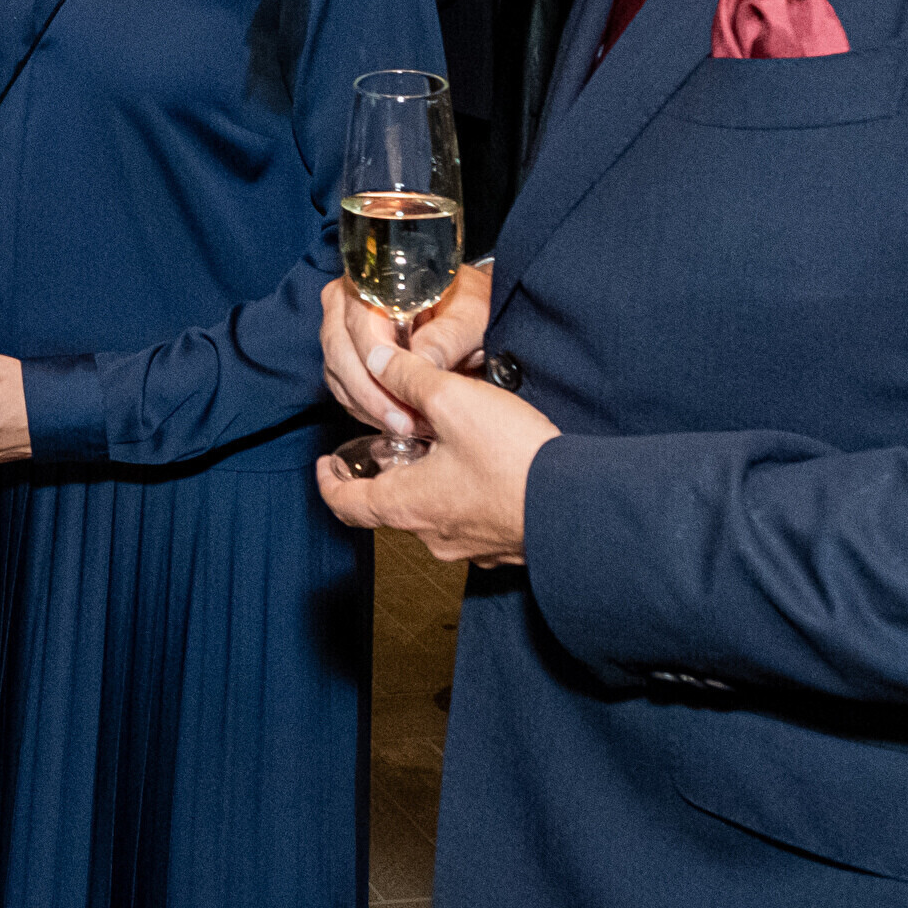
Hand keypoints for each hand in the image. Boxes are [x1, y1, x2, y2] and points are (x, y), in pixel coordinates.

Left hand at [315, 339, 556, 563]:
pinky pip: (470, 520)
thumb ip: (409, 377)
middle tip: (389, 443)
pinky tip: (482, 466)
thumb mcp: (454, 401)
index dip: (328, 484)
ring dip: (427, 482)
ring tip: (439, 446)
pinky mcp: (503, 545)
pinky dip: (463, 494)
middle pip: (390, 506)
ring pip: (432, 512)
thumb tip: (378, 360)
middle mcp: (432, 535)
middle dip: (386, 473)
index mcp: (406, 505)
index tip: (325, 466)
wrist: (582, 506)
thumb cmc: (513, 459)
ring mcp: (470, 546)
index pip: (346, 506)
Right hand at [322, 259, 491, 437]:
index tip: (402, 388)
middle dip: (369, 392)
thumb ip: (446, 337)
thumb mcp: (471, 318)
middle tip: (404, 422)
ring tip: (408, 426)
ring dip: (369, 406)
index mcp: (374, 281)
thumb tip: (418, 362)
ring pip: (338, 375)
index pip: (358, 320)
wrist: (469, 317)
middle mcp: (348, 302)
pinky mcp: (346, 361)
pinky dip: (366, 411)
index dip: (374, 357)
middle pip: (339, 350)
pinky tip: (397, 422)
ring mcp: (342, 332)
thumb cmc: (471, 308)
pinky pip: (343, 390)